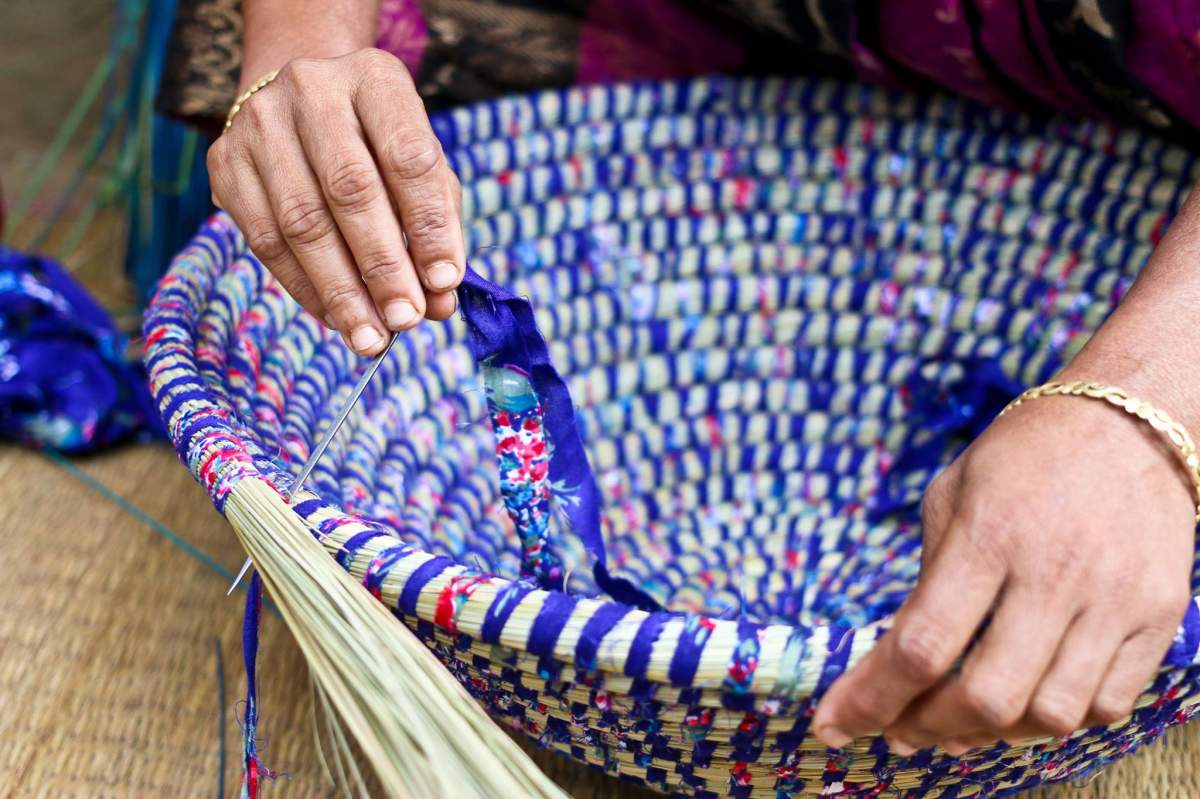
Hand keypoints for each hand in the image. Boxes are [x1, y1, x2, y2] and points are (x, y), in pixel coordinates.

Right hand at [207, 48, 463, 355]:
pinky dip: (304, 288)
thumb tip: (440, 301)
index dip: (429, 225)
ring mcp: (259, 122)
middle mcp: (312, 89)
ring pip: (300, 222)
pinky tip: (334, 318)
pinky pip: (264, 239)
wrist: (303, 99)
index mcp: (375, 78)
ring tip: (371, 337)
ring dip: (341, 291)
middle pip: (350, 190)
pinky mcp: (224, 160)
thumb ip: (437, 226)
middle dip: (382, 267)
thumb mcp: (420, 166)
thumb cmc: (378, 143)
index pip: (408, 157)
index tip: (445, 282)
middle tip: (406, 320)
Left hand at [813, 384, 1194, 754]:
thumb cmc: (1021, 457)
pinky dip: (1058, 719)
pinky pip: (1108, 704)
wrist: (1128, 424)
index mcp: (988, 535)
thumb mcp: (951, 496)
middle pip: (988, 696)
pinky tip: (1024, 703)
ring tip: (957, 724)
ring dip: (991, 734)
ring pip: (1050, 715)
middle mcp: (1054, 574)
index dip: (871, 698)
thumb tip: (903, 662)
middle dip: (928, 726)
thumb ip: (929, 579)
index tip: (835, 725)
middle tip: (900, 730)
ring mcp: (1114, 600)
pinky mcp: (1157, 615)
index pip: (922, 644)